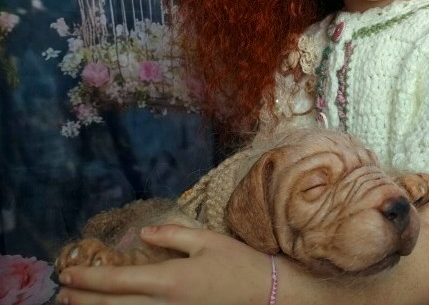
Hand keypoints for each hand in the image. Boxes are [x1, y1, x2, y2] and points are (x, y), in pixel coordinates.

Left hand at [56, 225, 272, 304]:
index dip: (89, 278)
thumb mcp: (208, 241)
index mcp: (170, 279)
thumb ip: (172, 234)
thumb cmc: (239, 264)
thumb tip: (143, 232)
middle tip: (61, 293)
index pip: (119, 280)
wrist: (266, 295)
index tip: (68, 273)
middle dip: (83, 300)